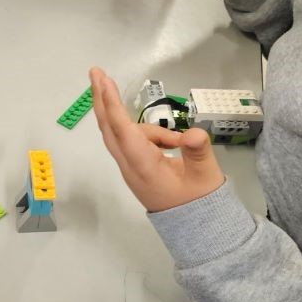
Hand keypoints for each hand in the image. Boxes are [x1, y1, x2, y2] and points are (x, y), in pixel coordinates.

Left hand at [90, 67, 223, 212]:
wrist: (196, 228)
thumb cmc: (200, 201)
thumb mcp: (205, 175)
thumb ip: (198, 151)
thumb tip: (193, 134)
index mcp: (144, 167)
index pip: (124, 130)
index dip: (113, 104)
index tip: (104, 81)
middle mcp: (130, 166)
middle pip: (109, 128)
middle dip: (102, 99)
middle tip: (96, 73)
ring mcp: (130, 168)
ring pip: (123, 134)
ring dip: (145, 126)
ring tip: (178, 144)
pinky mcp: (135, 168)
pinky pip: (133, 141)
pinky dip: (147, 134)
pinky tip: (173, 144)